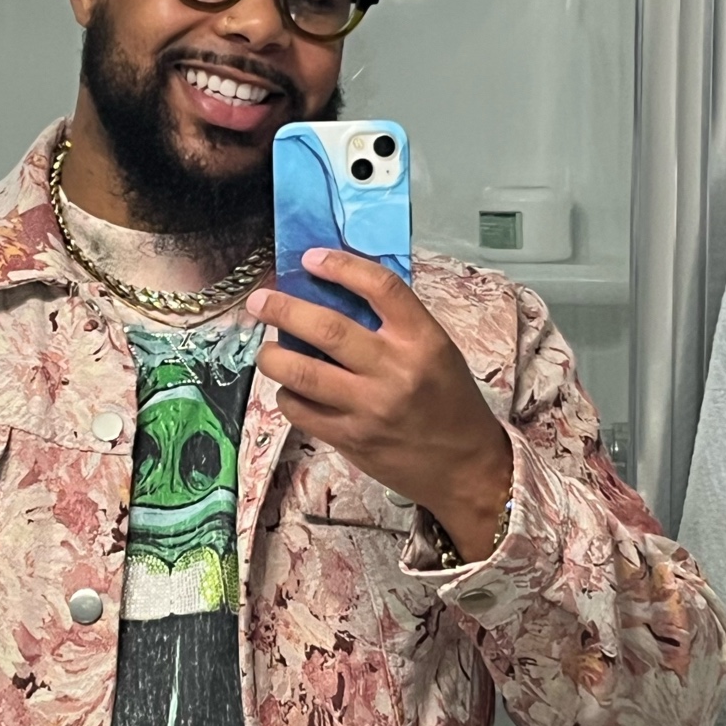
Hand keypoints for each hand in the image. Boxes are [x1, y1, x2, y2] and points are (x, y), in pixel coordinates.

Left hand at [249, 249, 513, 560]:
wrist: (465, 467)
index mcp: (423, 341)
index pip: (380, 287)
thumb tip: (333, 296)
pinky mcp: (350, 439)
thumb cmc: (450, 402)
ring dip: (273, 356)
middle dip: (284, 309)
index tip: (311, 258)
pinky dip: (287, 395)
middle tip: (260, 300)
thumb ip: (394, 326)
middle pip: (328, 329)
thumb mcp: (436, 351)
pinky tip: (291, 388)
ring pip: (302, 373)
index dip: (341, 266)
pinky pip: (301, 411)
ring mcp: (369, 408)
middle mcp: (395, 371)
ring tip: (268, 349)